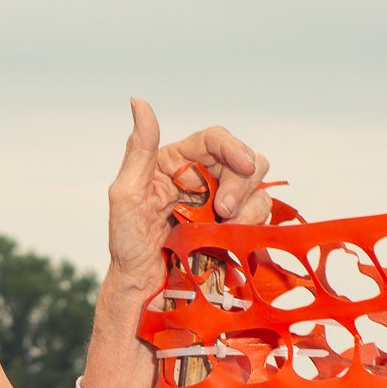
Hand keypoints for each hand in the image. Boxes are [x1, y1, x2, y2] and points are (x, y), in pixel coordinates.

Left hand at [106, 98, 273, 301]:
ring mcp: (222, 201)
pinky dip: (253, 224)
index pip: (215, 139)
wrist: (142, 286)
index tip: (244, 165)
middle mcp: (204, 176)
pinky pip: (261, 214)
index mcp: (178, 161)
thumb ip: (138, 148)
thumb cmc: (127, 244)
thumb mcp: (125, 194)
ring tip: (225, 229)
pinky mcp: (234, 226)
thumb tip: (138, 101)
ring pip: (258, 186)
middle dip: (242, 183)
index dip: (234, 147)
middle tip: (224, 212)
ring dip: (249, 207)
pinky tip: (232, 238)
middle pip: (245, 160)